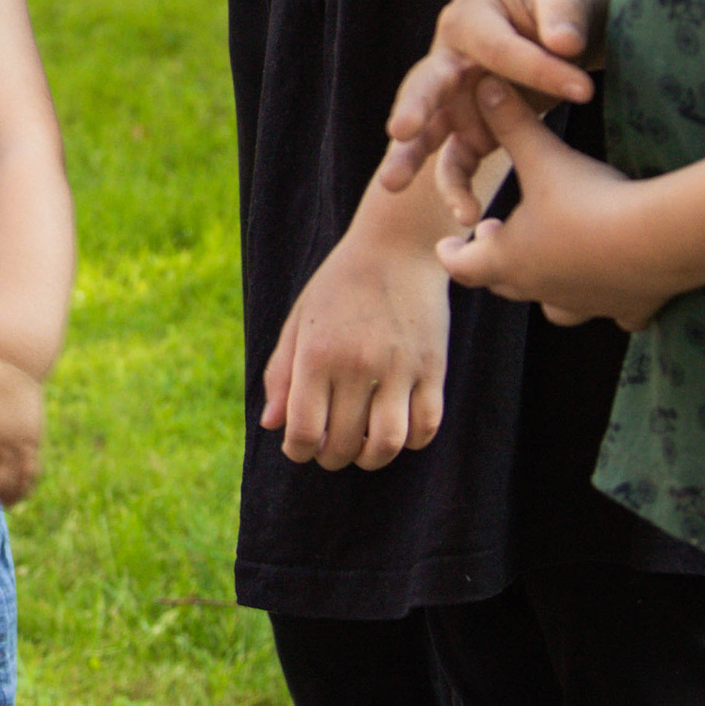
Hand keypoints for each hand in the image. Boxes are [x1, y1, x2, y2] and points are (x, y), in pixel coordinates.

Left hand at [261, 219, 448, 469]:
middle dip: (331, 458)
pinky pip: (427, 425)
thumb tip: (271, 424)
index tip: (300, 448)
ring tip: (363, 449)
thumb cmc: (340, 285)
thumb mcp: (300, 321)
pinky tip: (398, 431)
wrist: (397, 247)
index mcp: (317, 354)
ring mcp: (399, 367)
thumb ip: (281, 373)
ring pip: (387, 444)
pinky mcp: (433, 367)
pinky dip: (413, 441)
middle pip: (343, 443)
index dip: (298, 451)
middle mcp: (357, 364)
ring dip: (371, 459)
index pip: (303, 430)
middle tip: (330, 450)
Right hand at [378, 0, 615, 192]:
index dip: (536, 70)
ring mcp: (457, 100)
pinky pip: (459, 162)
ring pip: (427, 133)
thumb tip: (565, 43)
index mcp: (469, 19)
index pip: (496, 50)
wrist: (569, 22)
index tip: (585, 90)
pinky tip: (466, 216)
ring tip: (393, 185)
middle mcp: (451, 61)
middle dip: (415, 108)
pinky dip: (458, 188)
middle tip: (402, 129)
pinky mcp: (472, 131)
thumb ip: (563, 12)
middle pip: (426, 85)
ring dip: (411, 159)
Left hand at [438, 80, 667, 329]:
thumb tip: (482, 85)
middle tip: (496, 237)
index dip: (451, 254)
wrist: (658, 239)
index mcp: (509, 259)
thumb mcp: (543, 156)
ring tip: (553, 263)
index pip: (463, 265)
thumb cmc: (588, 199)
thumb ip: (511, 123)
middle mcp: (542, 290)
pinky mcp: (628, 308)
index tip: (446, 247)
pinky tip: (623, 296)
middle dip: (496, 260)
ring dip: (547, 287)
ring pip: (556, 308)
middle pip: (505, 284)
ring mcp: (586, 304)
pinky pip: (617, 315)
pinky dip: (613, 305)